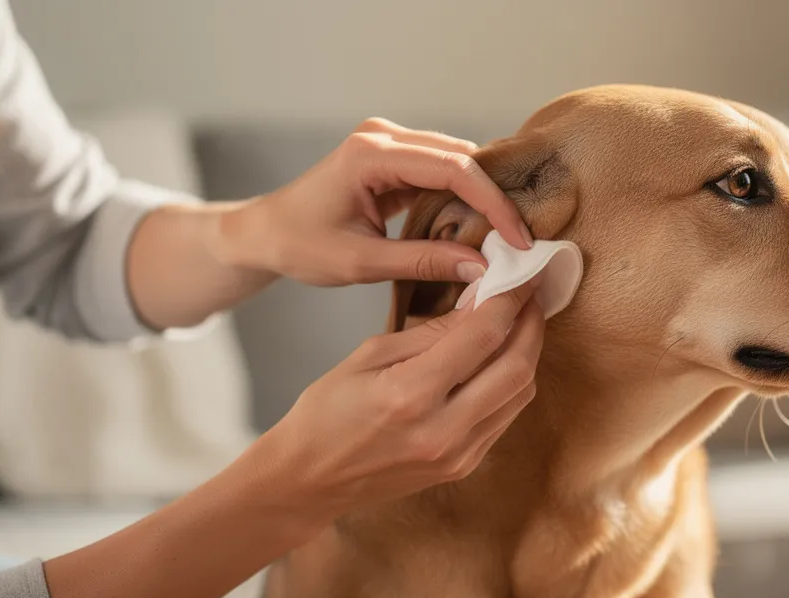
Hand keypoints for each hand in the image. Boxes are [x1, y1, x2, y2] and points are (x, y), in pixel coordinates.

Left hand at [216, 118, 533, 286]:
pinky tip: (482, 226)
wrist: (264, 233)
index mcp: (371, 155)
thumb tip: (482, 269)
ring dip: (484, 196)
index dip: (493, 204)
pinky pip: (442, 170)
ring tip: (509, 236)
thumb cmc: (300, 245)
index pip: (453, 169)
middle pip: (462, 158)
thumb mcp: (362, 263)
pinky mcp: (394, 157)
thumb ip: (424, 262)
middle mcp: (383, 137)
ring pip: (457, 161)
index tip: (520, 240)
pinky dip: (466, 196)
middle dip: (496, 198)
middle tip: (523, 241)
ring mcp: (389, 142)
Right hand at [245, 279, 544, 526]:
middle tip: (529, 295)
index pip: (483, 336)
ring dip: (527, 353)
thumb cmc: (327, 411)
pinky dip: (511, 383)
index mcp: (410, 394)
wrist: (310, 480)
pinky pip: (505, 417)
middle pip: (517, 368)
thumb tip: (480, 301)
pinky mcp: (463, 466)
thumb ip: (432, 331)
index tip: (521, 275)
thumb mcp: (370, 355)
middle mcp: (442, 429)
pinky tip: (501, 360)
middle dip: (532, 325)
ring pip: (520, 395)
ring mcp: (458, 454)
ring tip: (519, 322)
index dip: (510, 300)